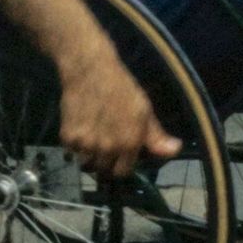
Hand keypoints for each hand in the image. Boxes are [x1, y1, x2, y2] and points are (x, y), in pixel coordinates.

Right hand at [58, 51, 179, 178]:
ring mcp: (85, 144)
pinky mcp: (67, 137)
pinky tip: (81, 129)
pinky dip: (75, 145)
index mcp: (128, 144)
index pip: (122, 172)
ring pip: (86, 163)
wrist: (90, 70)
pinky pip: (71, 151)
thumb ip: (156, 136)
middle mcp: (106, 148)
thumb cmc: (122, 88)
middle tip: (105, 145)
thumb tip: (175, 151)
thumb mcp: (144, 110)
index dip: (122, 165)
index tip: (120, 156)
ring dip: (89, 155)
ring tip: (93, 138)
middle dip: (105, 161)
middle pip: (103, 170)